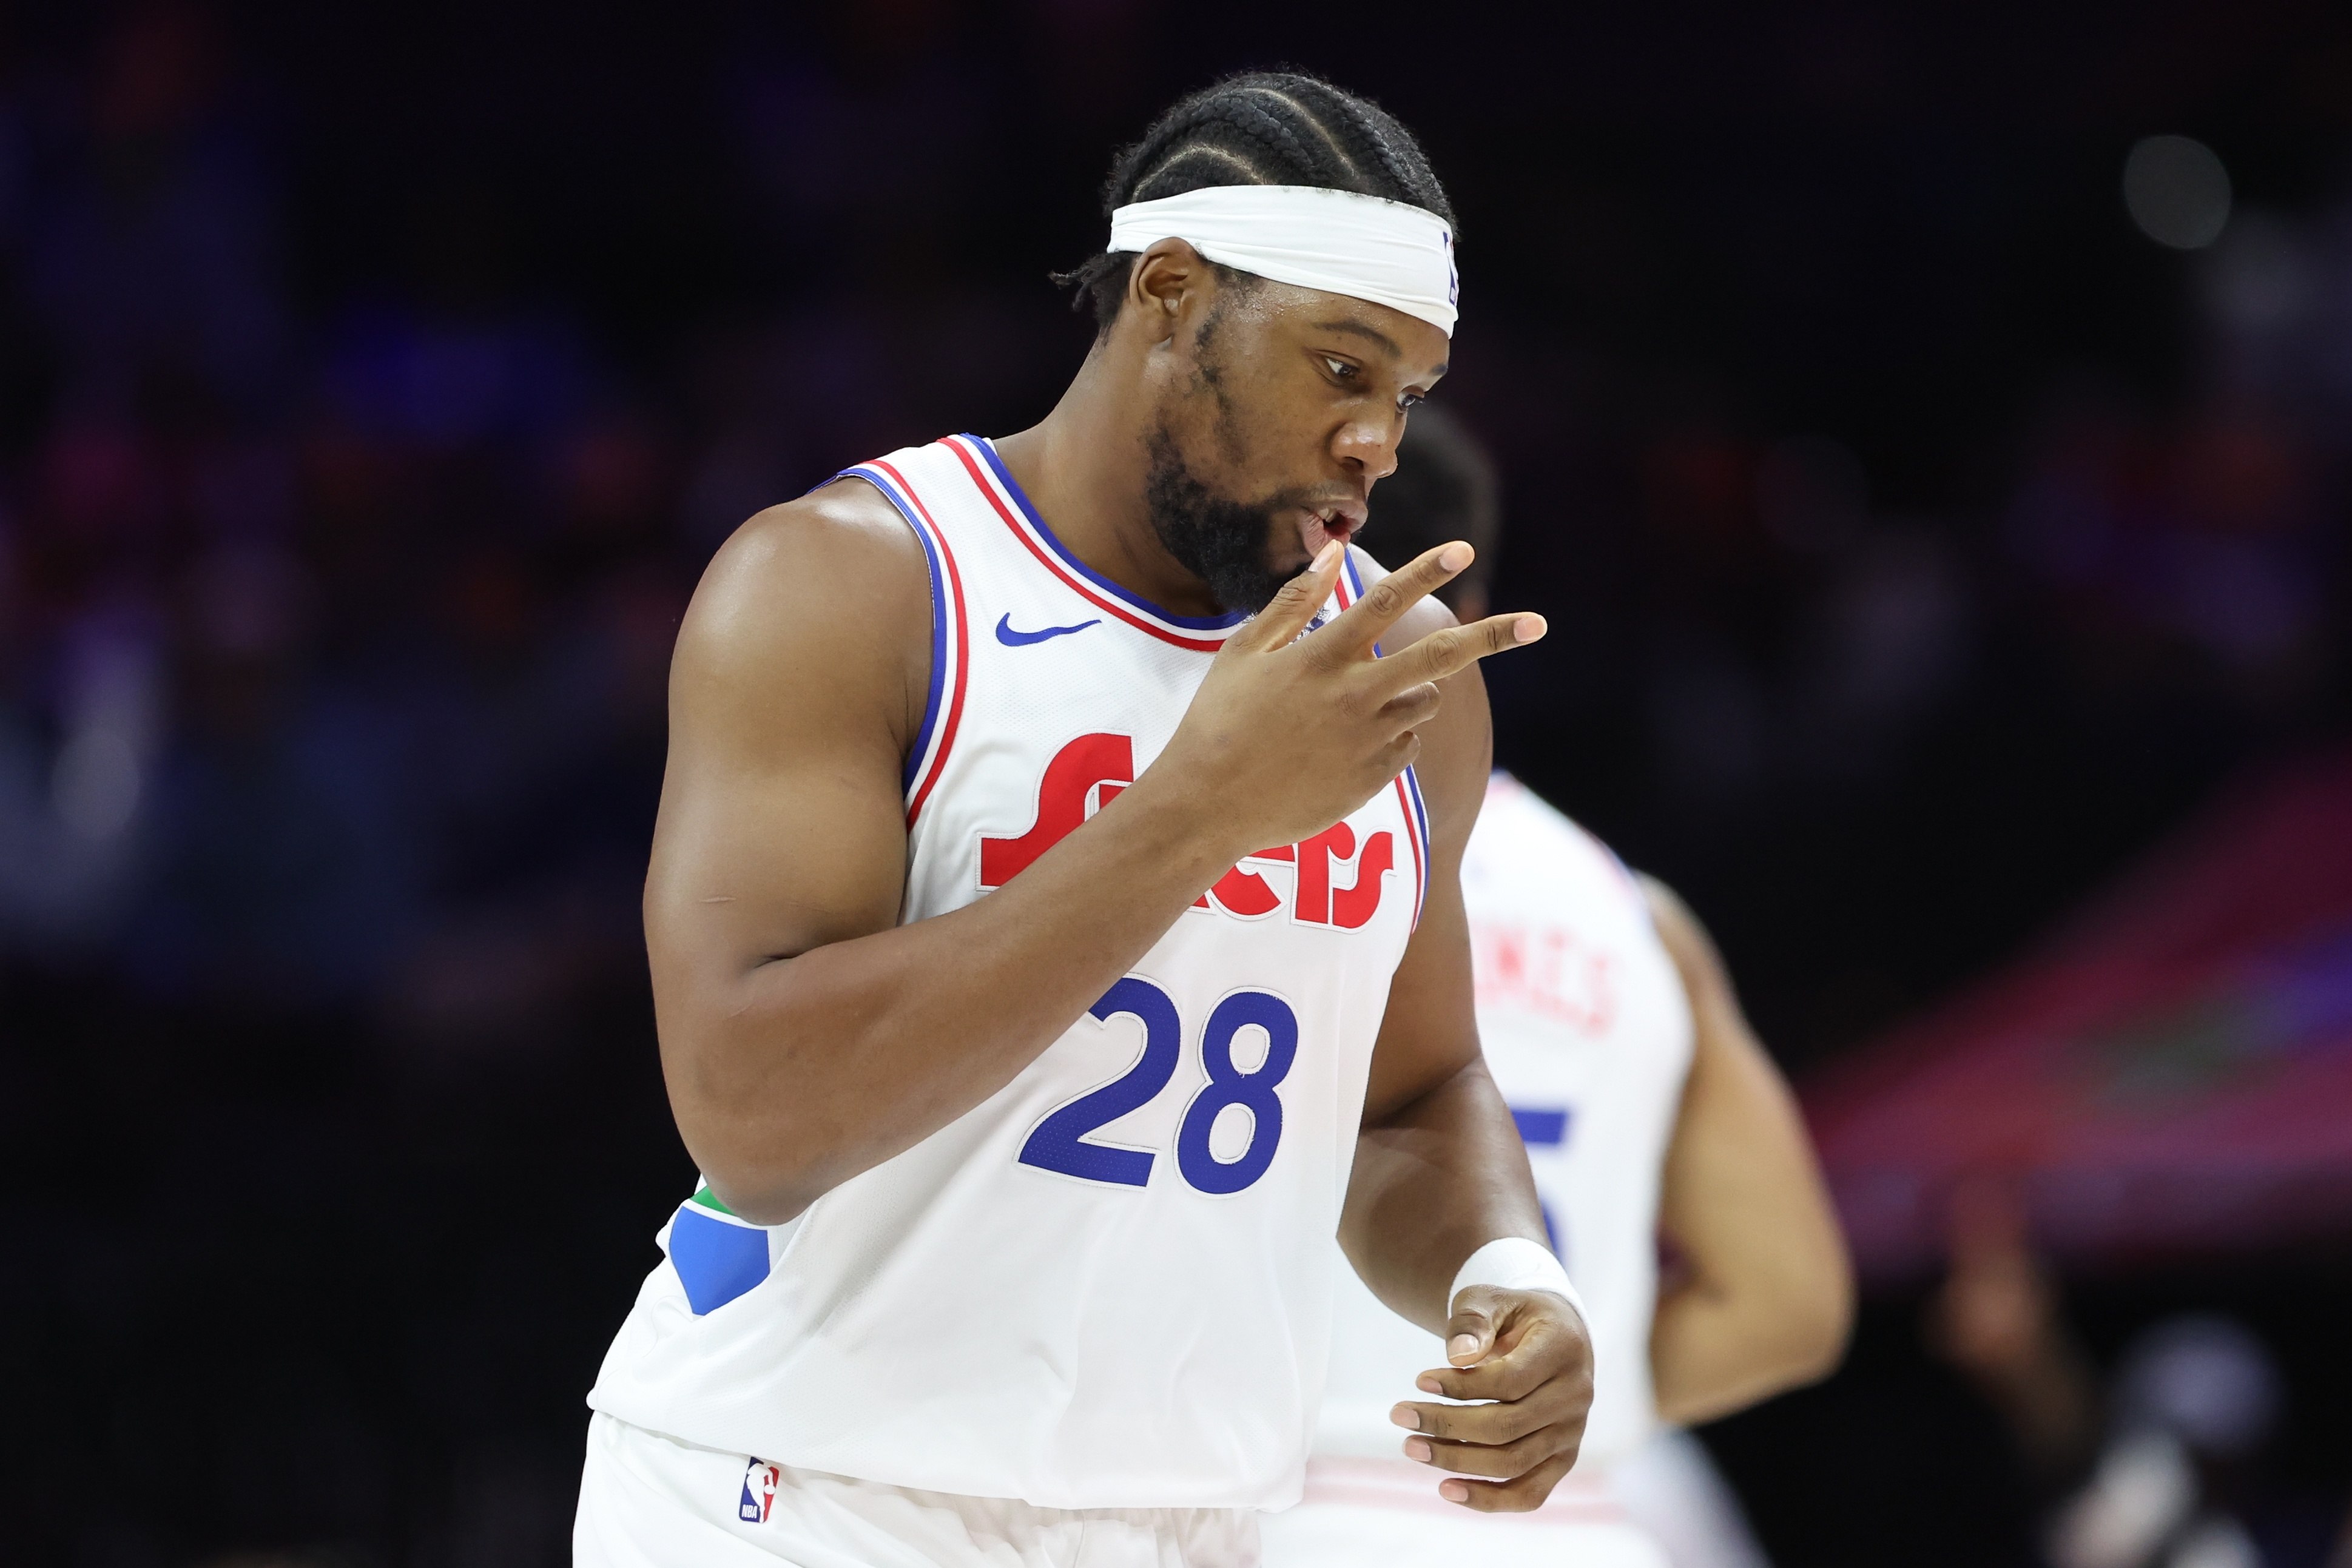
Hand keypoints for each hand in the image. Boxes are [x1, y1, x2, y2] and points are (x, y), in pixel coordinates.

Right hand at [1148, 540, 1545, 857]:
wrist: (1209, 807)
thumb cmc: (1217, 722)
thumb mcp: (1243, 653)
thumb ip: (1294, 602)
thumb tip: (1334, 554)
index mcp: (1320, 658)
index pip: (1385, 602)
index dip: (1425, 571)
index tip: (1462, 549)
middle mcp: (1354, 695)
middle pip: (1442, 655)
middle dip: (1493, 635)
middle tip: (1538, 623)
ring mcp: (1369, 739)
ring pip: (1425, 700)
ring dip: (1411, 689)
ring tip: (1356, 704)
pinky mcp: (1375, 778)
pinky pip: (1408, 742)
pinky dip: (1392, 733)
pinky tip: (1344, 744)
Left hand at [1388, 1285, 1593, 1510]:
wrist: (1554, 1333)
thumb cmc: (1514, 1315)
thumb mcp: (1492, 1300)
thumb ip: (1473, 1322)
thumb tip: (1457, 1357)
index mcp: (1563, 1350)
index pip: (1510, 1381)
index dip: (1461, 1387)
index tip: (1419, 1381)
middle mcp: (1576, 1396)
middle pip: (1507, 1427)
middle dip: (1446, 1425)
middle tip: (1399, 1415)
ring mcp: (1572, 1433)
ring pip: (1514, 1463)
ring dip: (1457, 1461)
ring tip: (1411, 1446)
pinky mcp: (1563, 1460)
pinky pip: (1530, 1494)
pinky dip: (1490, 1500)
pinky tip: (1447, 1490)